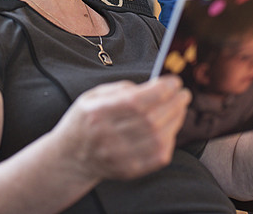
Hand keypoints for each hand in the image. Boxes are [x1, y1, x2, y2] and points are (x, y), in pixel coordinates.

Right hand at [54, 76, 191, 180]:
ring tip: (179, 107)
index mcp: (97, 114)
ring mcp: (118, 157)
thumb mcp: (92, 96)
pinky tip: (171, 128)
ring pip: (158, 138)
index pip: (135, 102)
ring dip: (176, 120)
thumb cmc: (84, 121)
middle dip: (173, 103)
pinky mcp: (128, 171)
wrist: (69, 157)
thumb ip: (121, 89)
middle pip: (150, 120)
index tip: (174, 82)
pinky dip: (170, 140)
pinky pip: (159, 157)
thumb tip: (154, 86)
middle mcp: (107, 137)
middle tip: (183, 93)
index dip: (160, 90)